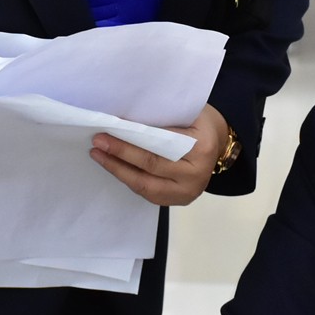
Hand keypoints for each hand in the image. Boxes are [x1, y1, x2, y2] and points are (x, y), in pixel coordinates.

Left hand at [90, 103, 228, 206]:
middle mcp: (196, 174)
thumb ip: (162, 119)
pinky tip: (114, 167)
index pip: (160, 145)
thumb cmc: (198, 123)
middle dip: (120, 154)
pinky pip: (148, 193)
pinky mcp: (179, 201)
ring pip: (145, 185)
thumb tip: (122, 120)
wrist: (217, 144)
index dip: (131, 140)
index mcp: (201, 148)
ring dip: (118, 170)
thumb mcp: (187, 114)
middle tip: (97, 143)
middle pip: (150, 166)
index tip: (108, 130)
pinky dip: (129, 179)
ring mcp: (188, 192)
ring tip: (99, 156)